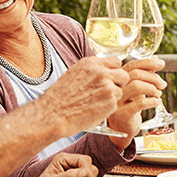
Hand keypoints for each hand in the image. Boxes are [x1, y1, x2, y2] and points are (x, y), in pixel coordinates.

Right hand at [0, 57, 127, 176]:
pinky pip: (115, 104)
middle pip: (124, 75)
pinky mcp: (110, 102)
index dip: (114, 72)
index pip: (116, 62)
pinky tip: (94, 110)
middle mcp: (101, 72)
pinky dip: (108, 109)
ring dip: (112, 98)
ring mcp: (107, 86)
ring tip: (95, 103)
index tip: (110, 79)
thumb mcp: (74, 74)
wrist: (53, 114)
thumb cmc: (60, 98)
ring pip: (120, 91)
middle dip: (119, 84)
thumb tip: (104, 72)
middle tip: (107, 93)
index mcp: (91, 63)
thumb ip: (91, 71)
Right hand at [107, 57, 166, 150]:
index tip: (161, 63)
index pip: (132, 65)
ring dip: (152, 88)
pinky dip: (153, 101)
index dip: (147, 62)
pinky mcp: (122, 114)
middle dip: (153, 77)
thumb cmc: (128, 106)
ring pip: (136, 86)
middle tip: (162, 84)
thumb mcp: (135, 89)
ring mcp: (117, 101)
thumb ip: (144, 74)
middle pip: (135, 74)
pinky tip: (156, 102)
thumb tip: (156, 59)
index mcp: (117, 80)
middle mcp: (114, 88)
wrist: (121, 128)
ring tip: (158, 93)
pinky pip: (140, 103)